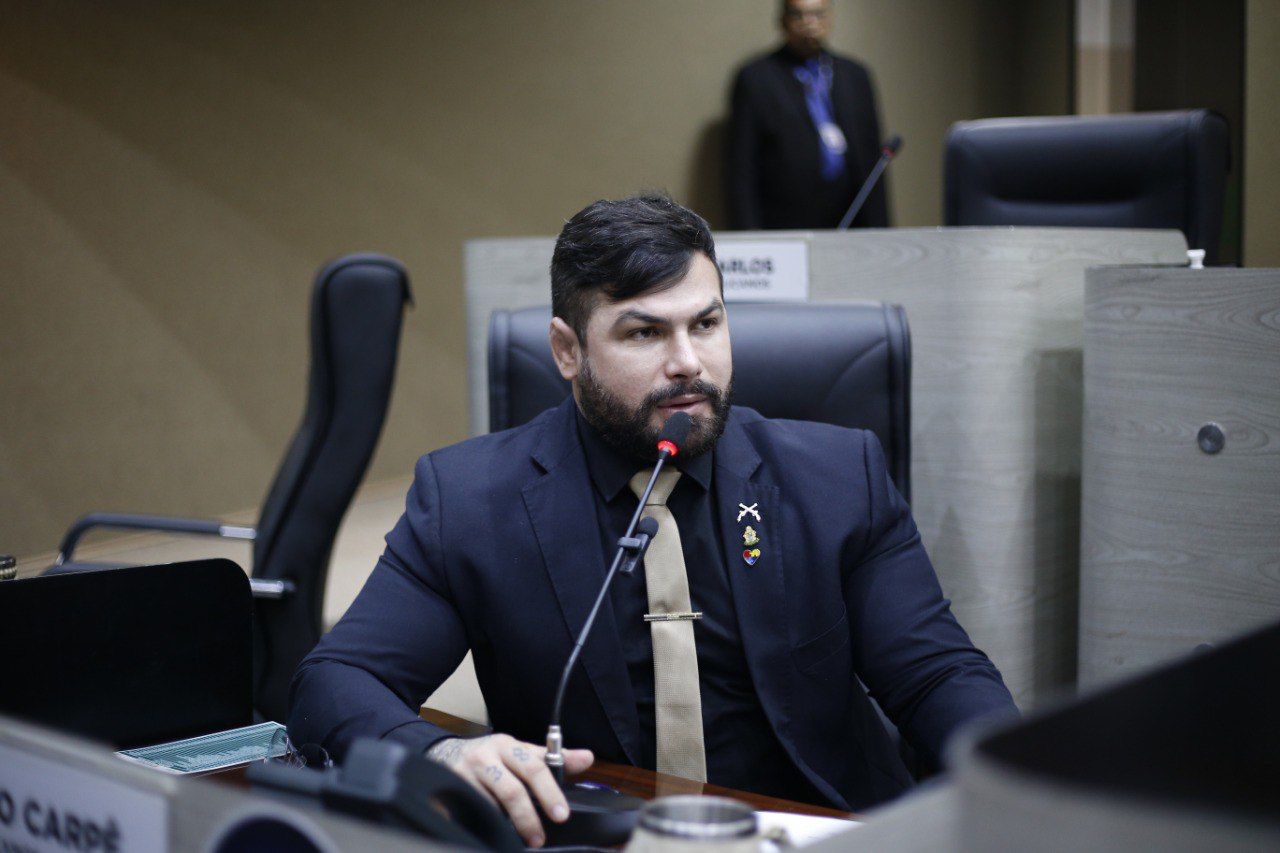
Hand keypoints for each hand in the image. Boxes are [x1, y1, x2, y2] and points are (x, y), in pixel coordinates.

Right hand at [426, 733, 593, 847]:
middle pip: (512, 790)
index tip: (562, 814)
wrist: (446, 754)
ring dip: (507, 825)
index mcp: (507, 745)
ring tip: (521, 839)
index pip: (534, 767)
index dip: (550, 792)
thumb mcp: (522, 753)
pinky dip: (484, 825)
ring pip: (489, 805)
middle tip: (540, 837)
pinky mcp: (449, 791)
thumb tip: (587, 758)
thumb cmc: (493, 757)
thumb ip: (554, 758)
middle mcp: (485, 758)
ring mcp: (464, 775)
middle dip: (528, 817)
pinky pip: (469, 812)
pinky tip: (494, 834)